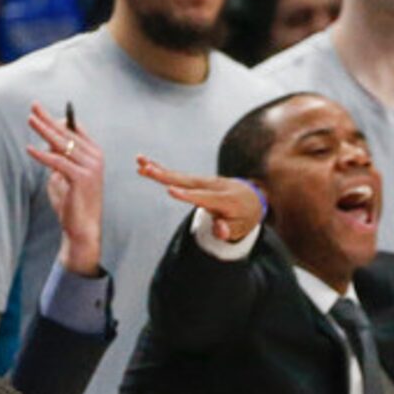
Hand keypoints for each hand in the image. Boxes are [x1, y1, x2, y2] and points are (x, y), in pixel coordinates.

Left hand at [26, 104, 102, 276]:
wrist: (82, 229)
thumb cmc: (72, 203)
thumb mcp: (62, 175)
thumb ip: (58, 158)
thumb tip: (46, 141)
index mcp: (94, 154)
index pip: (75, 129)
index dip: (57, 119)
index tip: (40, 111)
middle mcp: (95, 157)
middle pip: (67, 132)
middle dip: (48, 118)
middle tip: (33, 106)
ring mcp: (90, 167)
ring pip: (62, 144)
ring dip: (43, 130)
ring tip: (29, 120)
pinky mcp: (81, 178)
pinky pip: (57, 162)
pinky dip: (42, 155)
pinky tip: (29, 149)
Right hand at [136, 157, 263, 243]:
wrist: (253, 198)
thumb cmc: (244, 218)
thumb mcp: (240, 229)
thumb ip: (228, 231)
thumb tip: (219, 230)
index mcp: (226, 200)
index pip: (203, 198)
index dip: (187, 195)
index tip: (170, 190)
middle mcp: (214, 186)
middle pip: (188, 181)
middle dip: (166, 175)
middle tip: (147, 168)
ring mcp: (207, 180)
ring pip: (181, 175)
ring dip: (159, 169)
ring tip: (139, 162)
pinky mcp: (200, 180)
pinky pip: (180, 176)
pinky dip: (164, 170)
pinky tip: (146, 166)